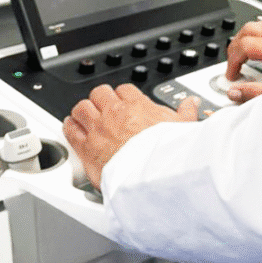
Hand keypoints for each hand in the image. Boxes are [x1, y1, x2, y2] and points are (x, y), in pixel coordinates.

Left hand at [63, 83, 198, 190]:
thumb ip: (185, 112)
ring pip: (81, 108)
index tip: (124, 101)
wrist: (149, 172)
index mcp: (137, 106)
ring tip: (84, 115)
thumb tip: (191, 103)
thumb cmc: (165, 151)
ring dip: (83, 111)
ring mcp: (98, 128)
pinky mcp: (85, 147)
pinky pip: (70, 130)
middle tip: (103, 106)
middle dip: (100, 99)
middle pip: (100, 93)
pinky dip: (69, 127)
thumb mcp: (183, 126)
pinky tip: (71, 127)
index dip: (123, 95)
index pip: (124, 90)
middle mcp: (115, 113)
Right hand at [225, 21, 261, 101]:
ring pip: (259, 27)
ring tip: (241, 60)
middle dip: (236, 46)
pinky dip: (257, 42)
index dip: (233, 60)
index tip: (232, 76)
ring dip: (245, 41)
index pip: (245, 44)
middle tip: (233, 64)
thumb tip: (234, 91)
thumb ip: (253, 93)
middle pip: (250, 29)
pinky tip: (257, 58)